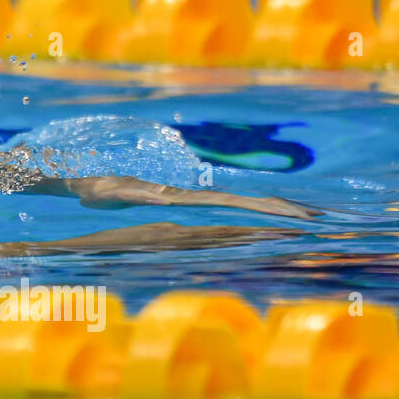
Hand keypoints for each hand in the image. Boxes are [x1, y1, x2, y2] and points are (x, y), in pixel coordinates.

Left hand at [64, 175, 315, 218]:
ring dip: (266, 210)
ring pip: (232, 204)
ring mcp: (184, 199)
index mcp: (179, 197)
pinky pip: (216, 209)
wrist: (83, 180)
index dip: (260, 207)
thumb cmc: (95, 188)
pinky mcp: (176, 202)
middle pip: (239, 202)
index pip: (229, 203)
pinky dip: (241, 212)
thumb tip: (159, 200)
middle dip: (276, 209)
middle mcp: (187, 197)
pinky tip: (257, 218)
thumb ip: (130, 195)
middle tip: (315, 218)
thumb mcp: (113, 194)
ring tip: (302, 216)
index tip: (293, 213)